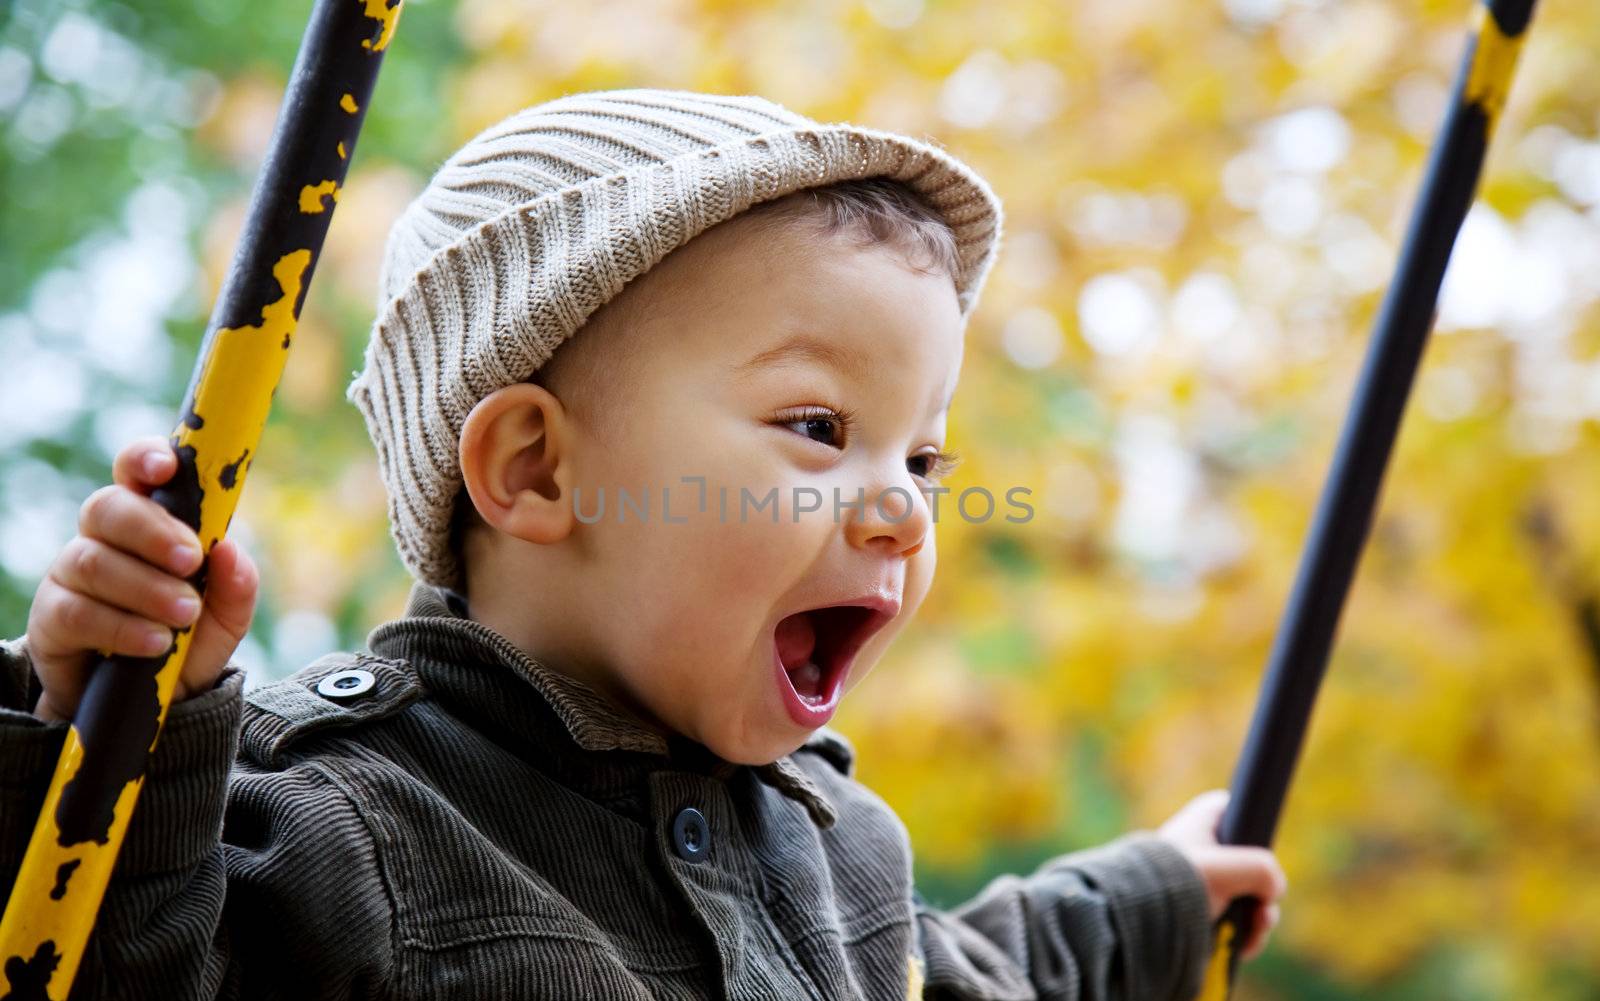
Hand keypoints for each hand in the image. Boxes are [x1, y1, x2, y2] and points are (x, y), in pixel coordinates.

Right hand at [25, 436, 258, 722]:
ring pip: (92, 560)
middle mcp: (104, 540)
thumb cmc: (191, 642)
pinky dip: (122, 626)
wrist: (156, 706)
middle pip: (107, 507)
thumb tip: (229, 550)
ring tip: (184, 614)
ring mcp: (71, 576)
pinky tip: (155, 643)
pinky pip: (76, 612)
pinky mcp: (52, 620)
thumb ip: (236, 584)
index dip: (145, 459)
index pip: (135, 472)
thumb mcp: (227, 617)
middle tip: (191, 560)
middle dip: (152, 530)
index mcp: (149, 522)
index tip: (168, 468)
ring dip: (145, 587)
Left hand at [1155, 789, 1286, 961]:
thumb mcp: (1234, 869)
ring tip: (1253, 935)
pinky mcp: (1197, 907)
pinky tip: (1243, 947)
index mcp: (1203, 819)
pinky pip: (1230, 918)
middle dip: (1264, 897)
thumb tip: (1271, 892)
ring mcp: (1201, 878)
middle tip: (1262, 915)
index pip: (1242, 813)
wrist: (1139, 917)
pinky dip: (1241, 933)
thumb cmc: (1180, 881)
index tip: (1260, 858)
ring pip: (1245, 896)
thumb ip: (1265, 871)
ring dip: (1256, 920)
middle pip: (1252, 866)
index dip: (1258, 835)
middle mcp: (1203, 846)